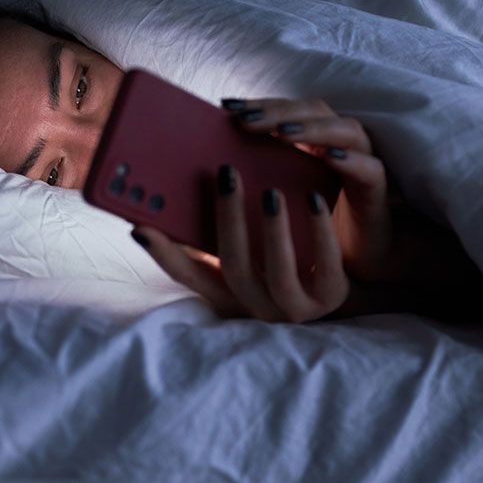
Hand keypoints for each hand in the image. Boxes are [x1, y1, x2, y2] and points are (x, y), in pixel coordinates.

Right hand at [131, 165, 349, 322]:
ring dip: (272, 230)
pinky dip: (319, 230)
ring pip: (279, 272)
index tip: (140, 225)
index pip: (189, 276)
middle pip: (235, 267)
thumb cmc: (285, 266)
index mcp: (230, 294)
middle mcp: (259, 307)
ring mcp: (297, 308)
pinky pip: (327, 265)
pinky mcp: (334, 297)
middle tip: (226, 174)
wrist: (341, 296)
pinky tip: (314, 198)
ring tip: (270, 191)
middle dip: (229, 220)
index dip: (164, 253)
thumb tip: (174, 197)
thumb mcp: (246, 258)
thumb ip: (213, 238)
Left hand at [227, 97, 398, 281]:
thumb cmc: (307, 232)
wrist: (354, 263)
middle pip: (312, 111)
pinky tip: (327, 157)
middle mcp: (337, 143)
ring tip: (283, 132)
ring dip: (313, 128)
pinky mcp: (376, 189)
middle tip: (245, 119)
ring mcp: (361, 161)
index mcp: (310, 142)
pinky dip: (349, 159)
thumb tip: (206, 178)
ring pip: (344, 130)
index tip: (224, 107)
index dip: (257, 105)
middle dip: (278, 112)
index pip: (284, 111)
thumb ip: (246, 186)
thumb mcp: (272, 206)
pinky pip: (368, 168)